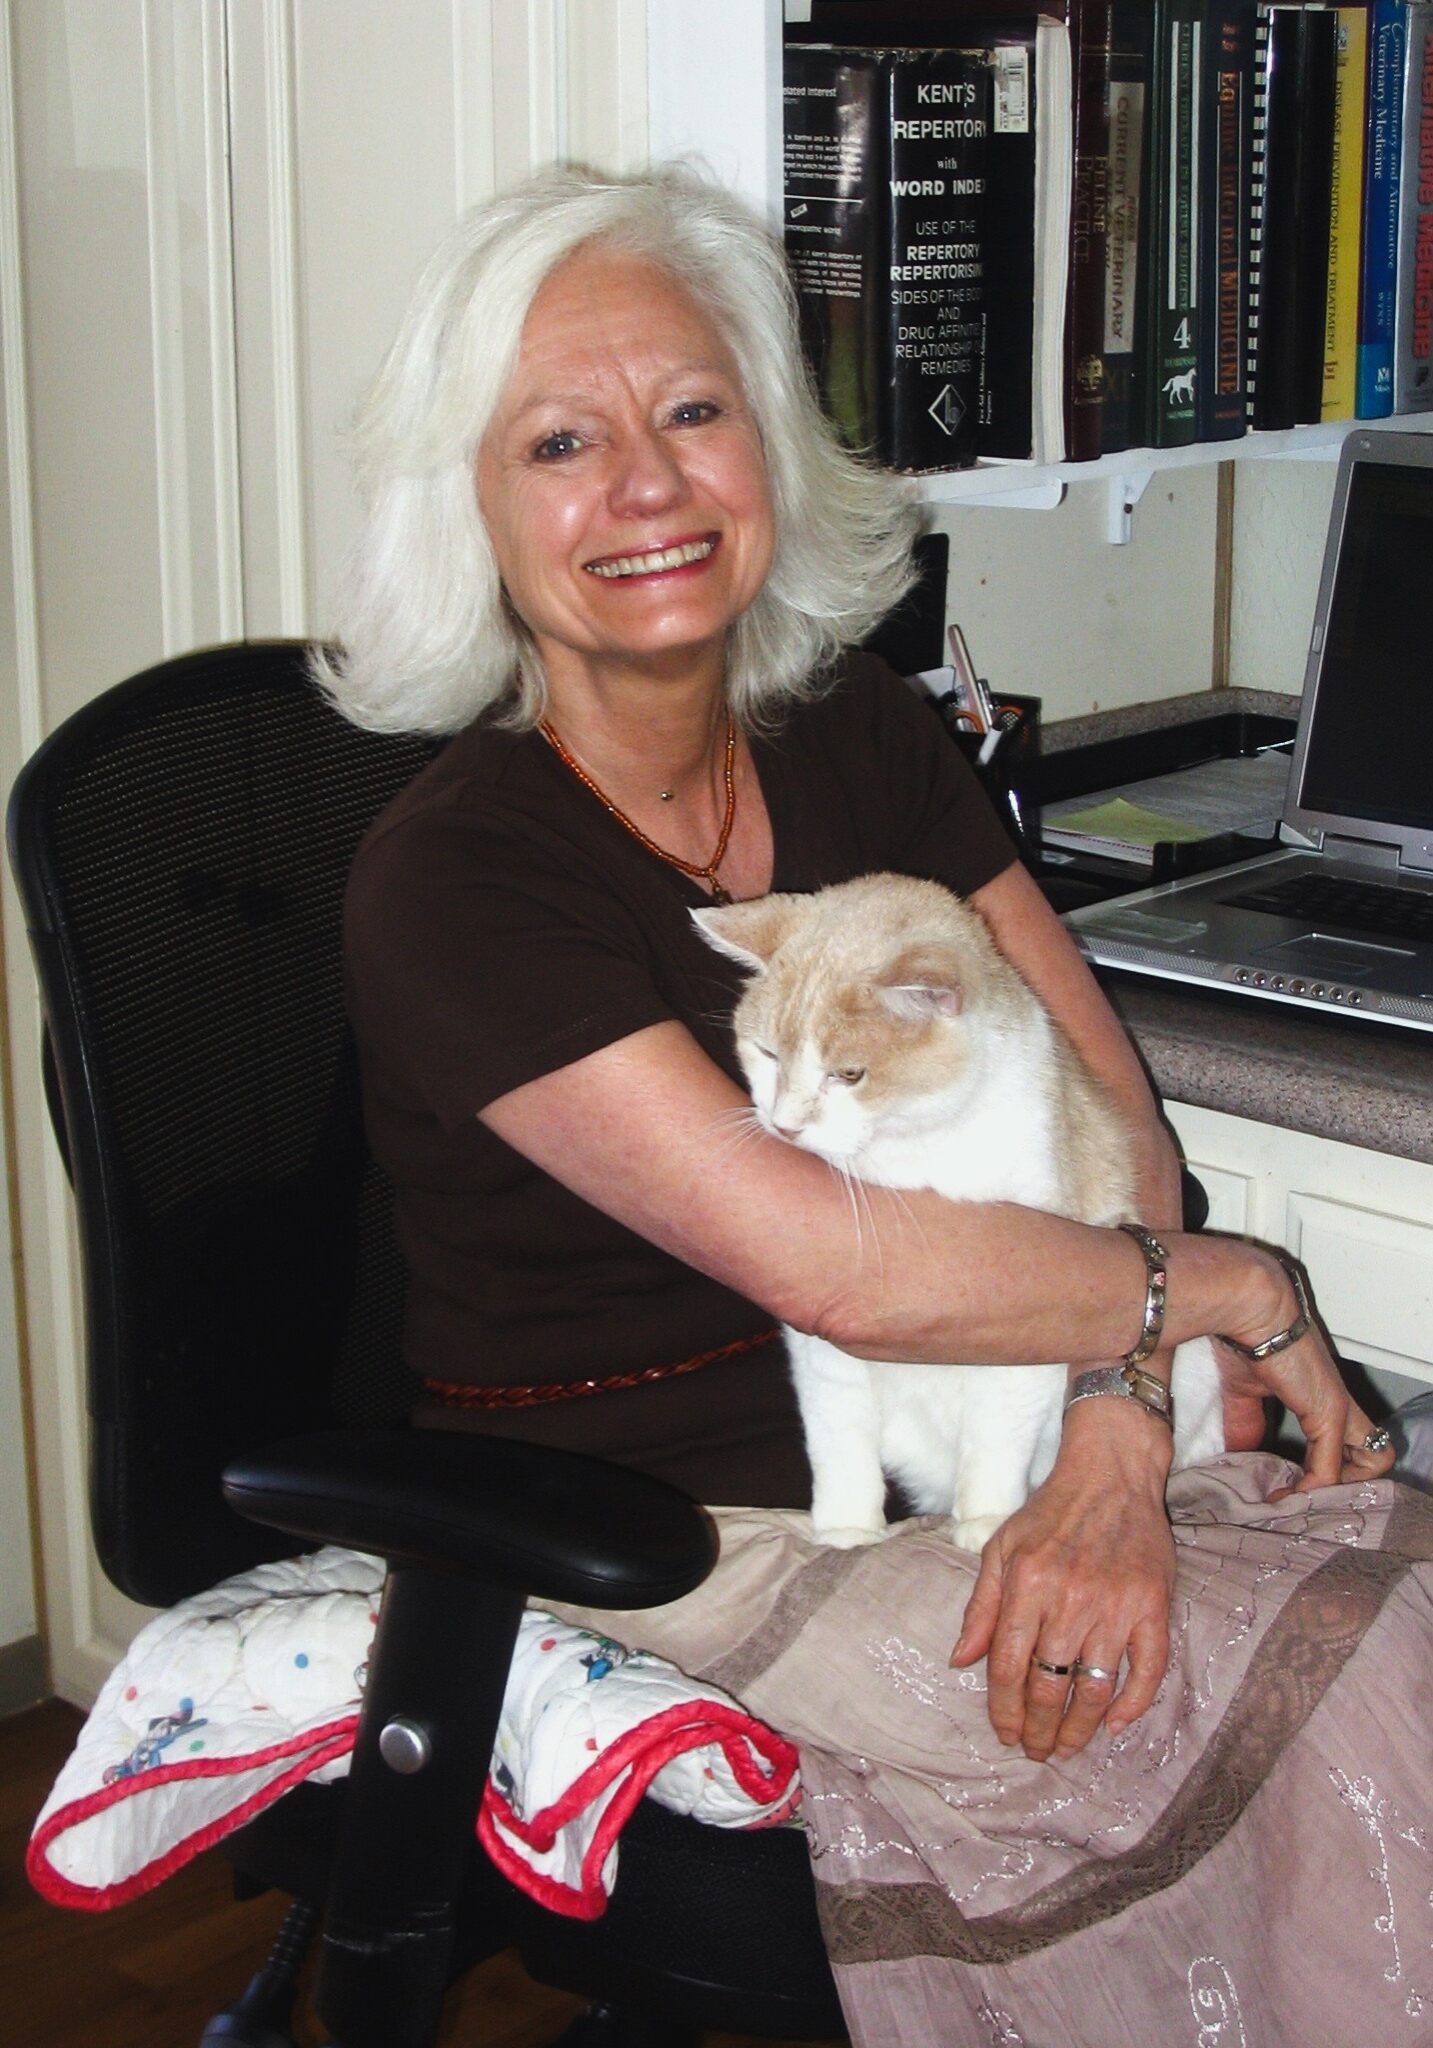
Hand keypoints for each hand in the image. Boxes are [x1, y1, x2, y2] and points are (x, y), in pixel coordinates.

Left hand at [949, 1397, 1174, 1760]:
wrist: (1112, 1473)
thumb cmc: (1051, 1512)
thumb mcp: (1002, 1548)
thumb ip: (982, 1608)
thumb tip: (961, 1662)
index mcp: (1028, 1584)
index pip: (1009, 1666)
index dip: (1003, 1710)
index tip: (1004, 1735)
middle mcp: (1072, 1598)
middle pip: (1050, 1687)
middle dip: (1038, 1730)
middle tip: (1035, 1752)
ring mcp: (1117, 1605)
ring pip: (1095, 1690)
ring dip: (1079, 1729)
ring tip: (1066, 1747)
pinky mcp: (1154, 1607)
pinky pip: (1147, 1672)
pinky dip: (1132, 1706)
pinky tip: (1114, 1725)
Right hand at [1216, 1248, 1396, 1490]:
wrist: (1249, 1308)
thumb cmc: (1243, 1336)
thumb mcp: (1243, 1391)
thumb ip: (1245, 1423)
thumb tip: (1234, 1456)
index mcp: (1323, 1395)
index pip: (1350, 1443)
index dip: (1330, 1470)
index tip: (1292, 1485)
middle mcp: (1341, 1404)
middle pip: (1376, 1455)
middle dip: (1345, 1485)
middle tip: (1308, 1499)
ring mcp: (1340, 1409)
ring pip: (1374, 1463)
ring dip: (1338, 1491)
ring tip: (1301, 1502)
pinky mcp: (1329, 1414)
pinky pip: (1330, 1469)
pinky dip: (1310, 1490)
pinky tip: (1284, 1495)